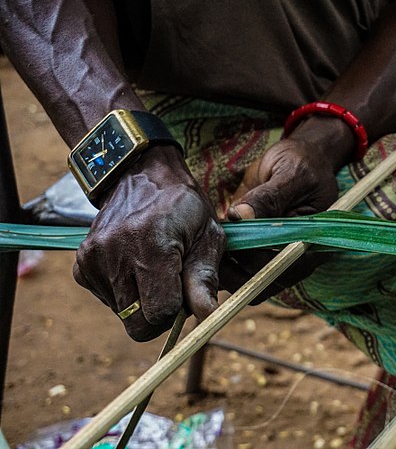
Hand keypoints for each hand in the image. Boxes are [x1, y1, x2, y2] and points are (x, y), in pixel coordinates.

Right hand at [73, 145, 225, 340]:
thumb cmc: (184, 207)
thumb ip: (205, 278)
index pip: (160, 313)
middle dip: (158, 315)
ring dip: (142, 301)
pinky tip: (135, 266)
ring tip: (154, 268)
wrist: (143, 176)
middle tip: (172, 289)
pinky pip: (108, 300)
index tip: (186, 292)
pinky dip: (125, 292)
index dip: (179, 311)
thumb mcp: (207, 235)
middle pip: (137, 324)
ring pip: (123, 314)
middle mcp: (115, 253)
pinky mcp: (82, 265)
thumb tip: (208, 316)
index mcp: (151, 246)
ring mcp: (93, 259)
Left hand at [222, 122, 349, 300]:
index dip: (257, 260)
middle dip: (234, 267)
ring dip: (224, 267)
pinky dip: (220, 259)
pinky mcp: (254, 249)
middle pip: (263, 279)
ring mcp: (273, 256)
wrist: (298, 159)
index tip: (233, 239)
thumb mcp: (290, 174)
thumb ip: (269, 197)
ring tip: (204, 243)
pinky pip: (236, 266)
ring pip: (246, 279)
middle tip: (208, 245)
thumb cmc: (303, 164)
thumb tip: (242, 216)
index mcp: (312, 244)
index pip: (284, 267)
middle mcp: (293, 257)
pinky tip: (205, 241)